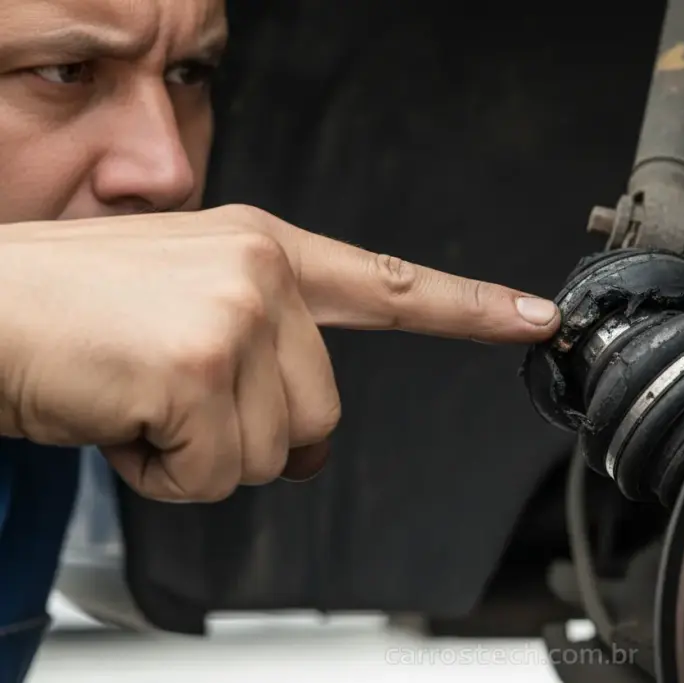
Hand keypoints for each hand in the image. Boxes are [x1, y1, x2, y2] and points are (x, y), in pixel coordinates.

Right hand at [0, 204, 559, 500]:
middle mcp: (262, 272)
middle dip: (248, 434)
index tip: (535, 319)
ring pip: (269, 453)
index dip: (470, 309)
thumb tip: (307, 435)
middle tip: (172, 394)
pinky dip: (161, 472)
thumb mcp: (185, 294)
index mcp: (266, 249)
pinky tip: (121, 416)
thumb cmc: (69, 309)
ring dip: (197, 451)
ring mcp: (236, 316)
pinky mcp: (200, 368)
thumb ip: (265, 344)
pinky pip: (212, 476)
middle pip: (320, 414)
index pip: (391, 285)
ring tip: (137, 395)